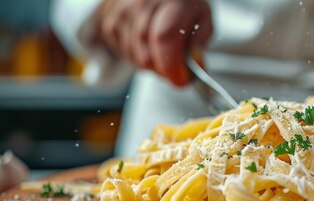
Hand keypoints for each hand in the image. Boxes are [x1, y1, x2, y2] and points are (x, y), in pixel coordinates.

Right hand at [97, 0, 212, 86]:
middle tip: (174, 72)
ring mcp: (124, 10)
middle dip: (162, 70)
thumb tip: (194, 65)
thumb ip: (198, 43)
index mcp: (172, 1)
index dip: (171, 64)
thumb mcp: (202, 21)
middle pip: (146, 52)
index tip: (180, 80)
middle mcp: (144, 2)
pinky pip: (122, 52)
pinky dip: (136, 58)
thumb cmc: (182, 8)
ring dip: (150, 65)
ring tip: (162, 56)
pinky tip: (147, 48)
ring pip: (133, 56)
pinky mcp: (111, 19)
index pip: (165, 36)